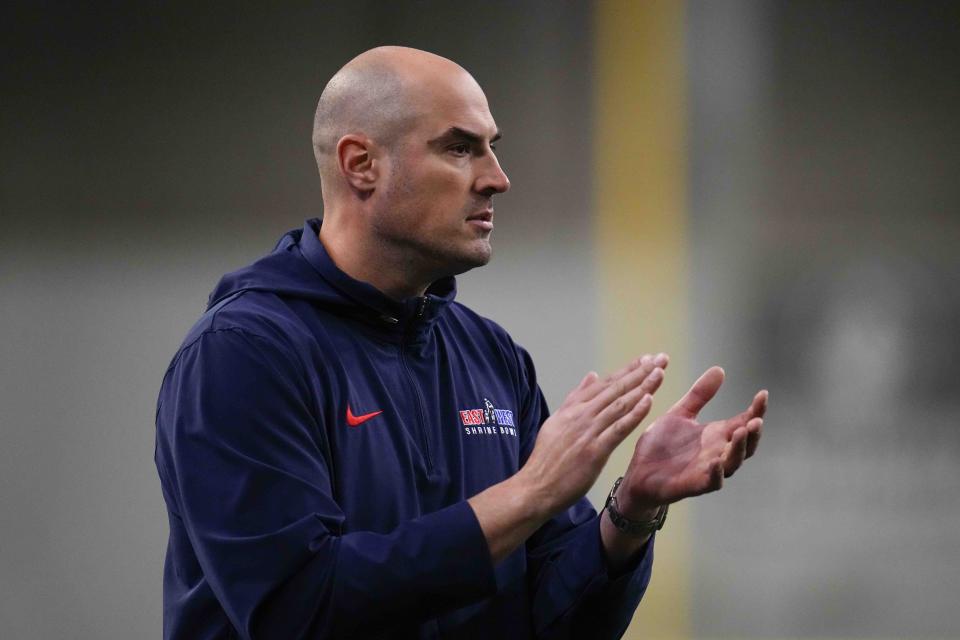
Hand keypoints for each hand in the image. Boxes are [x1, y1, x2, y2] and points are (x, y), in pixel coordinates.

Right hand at [518, 353, 668, 517]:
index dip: (628, 370)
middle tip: (661, 358)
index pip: (606, 383)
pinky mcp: (595, 451)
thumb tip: (592, 375)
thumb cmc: (547, 458)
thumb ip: (576, 398)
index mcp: (573, 408)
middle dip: (640, 372)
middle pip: (616, 389)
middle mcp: (581, 415)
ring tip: (659, 372)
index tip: (646, 359)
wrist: (536, 486)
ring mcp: (588, 432)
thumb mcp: (557, 421)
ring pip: (620, 404)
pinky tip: (648, 400)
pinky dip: (634, 413)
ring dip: (642, 387)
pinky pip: (618, 429)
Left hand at [616, 366, 766, 514]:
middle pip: (746, 445)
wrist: (639, 472)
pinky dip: (716, 473)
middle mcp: (717, 453)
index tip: (763, 394)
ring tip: (741, 432)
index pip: (743, 422)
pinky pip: (711, 481)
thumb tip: (719, 369)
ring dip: (739, 449)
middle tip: (756, 419)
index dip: (756, 410)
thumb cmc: (662, 445)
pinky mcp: (694, 484)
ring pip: (733, 463)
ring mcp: (708, 470)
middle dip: (753, 433)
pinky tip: (716, 462)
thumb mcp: (680, 414)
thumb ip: (700, 395)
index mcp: (716, 435)